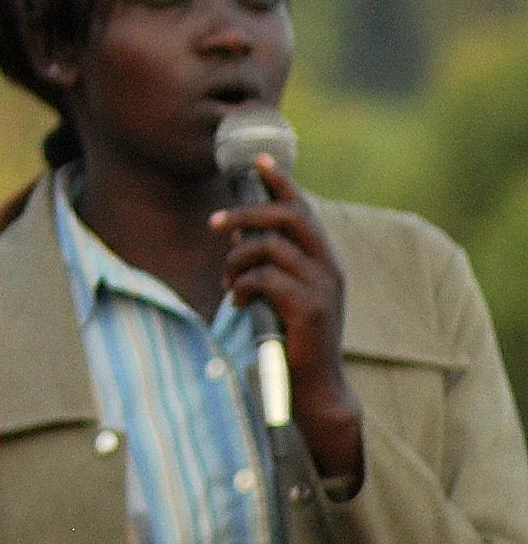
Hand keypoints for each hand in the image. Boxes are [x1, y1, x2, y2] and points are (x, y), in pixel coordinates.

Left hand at [212, 158, 362, 488]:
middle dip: (245, 213)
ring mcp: (324, 287)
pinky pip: (266, 279)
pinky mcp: (311, 308)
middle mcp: (330, 267)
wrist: (313, 384)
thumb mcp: (281, 289)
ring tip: (229, 283)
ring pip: (270, 247)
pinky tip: (238, 302)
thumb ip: (267, 259)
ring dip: (237, 261)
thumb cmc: (291, 334)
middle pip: (288, 217)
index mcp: (324, 259)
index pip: (304, 208)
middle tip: (212, 222)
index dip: (281, 182)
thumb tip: (234, 228)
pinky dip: (243, 286)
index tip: (258, 159)